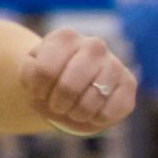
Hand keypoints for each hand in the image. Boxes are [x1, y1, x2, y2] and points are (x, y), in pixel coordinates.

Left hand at [17, 28, 136, 134]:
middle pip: (68, 87)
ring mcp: (114, 63)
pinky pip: (111, 111)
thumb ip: (29, 70)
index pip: (45, 70)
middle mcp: (93, 45)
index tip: (38, 94)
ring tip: (72, 110)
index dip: (38, 91)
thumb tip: (36, 72)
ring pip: (91, 100)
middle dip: (58, 104)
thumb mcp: (31, 72)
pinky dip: (95, 119)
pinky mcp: (129, 83)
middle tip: (56, 106)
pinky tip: (91, 113)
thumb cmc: (49, 78)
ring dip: (76, 114)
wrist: (72, 85)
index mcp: (65, 38)